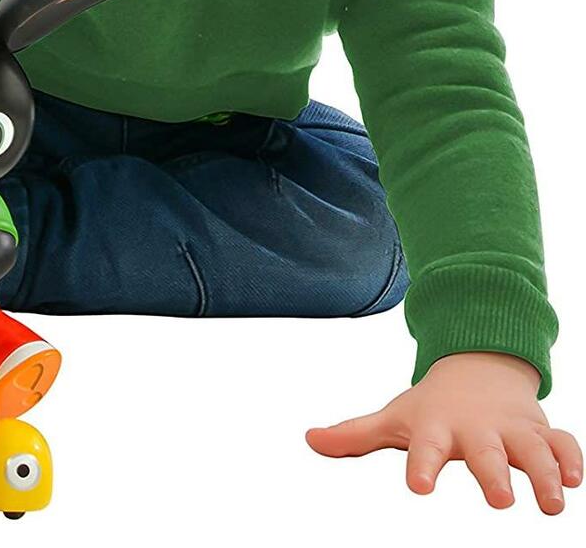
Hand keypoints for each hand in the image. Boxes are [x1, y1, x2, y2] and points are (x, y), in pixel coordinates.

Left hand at [305, 351, 581, 514]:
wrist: (476, 368)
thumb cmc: (432, 407)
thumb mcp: (394, 418)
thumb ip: (355, 434)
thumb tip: (310, 438)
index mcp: (438, 428)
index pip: (426, 448)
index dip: (422, 466)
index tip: (420, 489)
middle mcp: (478, 430)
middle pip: (486, 453)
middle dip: (493, 474)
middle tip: (498, 500)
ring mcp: (512, 430)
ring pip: (533, 450)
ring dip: (544, 474)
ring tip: (550, 502)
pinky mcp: (542, 432)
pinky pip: (563, 444)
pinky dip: (571, 458)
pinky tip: (575, 480)